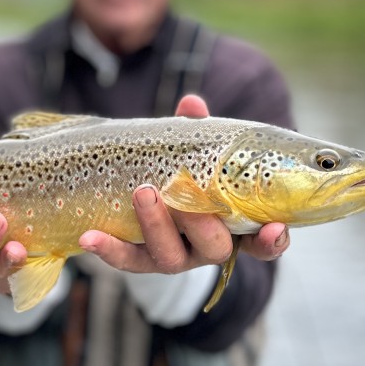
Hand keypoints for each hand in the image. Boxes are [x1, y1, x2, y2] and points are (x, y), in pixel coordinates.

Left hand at [77, 94, 289, 274]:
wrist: (147, 206)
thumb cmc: (187, 175)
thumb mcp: (196, 153)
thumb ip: (198, 133)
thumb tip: (191, 104)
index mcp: (234, 227)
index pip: (262, 243)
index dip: (272, 241)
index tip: (276, 229)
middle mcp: (207, 247)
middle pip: (214, 247)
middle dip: (201, 222)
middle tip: (186, 196)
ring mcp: (175, 257)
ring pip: (170, 256)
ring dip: (156, 225)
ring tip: (143, 192)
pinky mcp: (141, 261)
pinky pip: (126, 260)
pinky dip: (108, 249)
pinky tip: (88, 236)